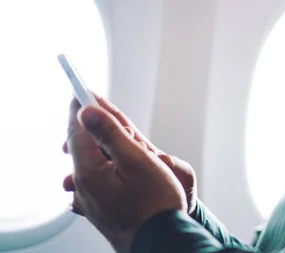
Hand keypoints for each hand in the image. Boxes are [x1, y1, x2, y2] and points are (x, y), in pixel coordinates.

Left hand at [64, 99, 186, 252]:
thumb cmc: (156, 205)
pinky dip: (103, 163)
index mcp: (89, 171)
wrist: (163, 242)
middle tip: (99, 106)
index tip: (82, 89)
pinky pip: (95, 178)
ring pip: (89, 161)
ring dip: (99, 144)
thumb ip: (110, 134)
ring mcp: (90, 200)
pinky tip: (116, 163)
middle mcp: (84, 186)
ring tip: (117, 135)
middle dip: (91, 124)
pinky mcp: (100, 208)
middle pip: (81, 145)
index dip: (81, 106)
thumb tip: (87, 112)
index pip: (78, 129)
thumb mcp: (137, 161)